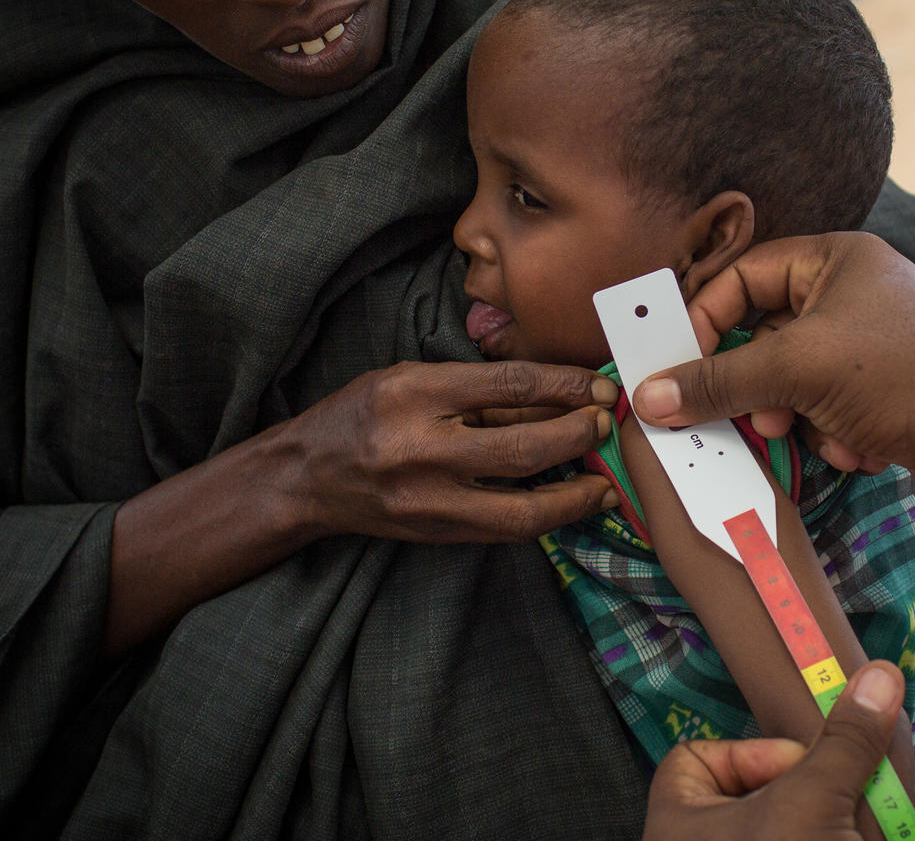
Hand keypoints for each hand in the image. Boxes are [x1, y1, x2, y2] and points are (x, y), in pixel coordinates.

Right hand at [276, 360, 619, 542]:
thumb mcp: (414, 380)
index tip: (602, 387)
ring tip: (607, 479)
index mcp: (416, 393)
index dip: (566, 386)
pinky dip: (548, 518)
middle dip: (579, 436)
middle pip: (523, 448)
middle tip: (608, 424)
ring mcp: (428, 499)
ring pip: (521, 508)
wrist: (306, 476)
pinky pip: (505, 530)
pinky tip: (576, 503)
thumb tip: (560, 396)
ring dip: (576, 494)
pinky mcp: (435, 533)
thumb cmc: (364, 414)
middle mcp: (421, 448)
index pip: (509, 385)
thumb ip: (481, 390)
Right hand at [629, 233, 914, 480]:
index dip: (706, 318)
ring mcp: (872, 339)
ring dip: (801, 416)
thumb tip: (649, 395)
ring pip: (795, 378)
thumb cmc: (897, 376)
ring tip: (821, 434)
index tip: (678, 362)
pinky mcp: (887, 385)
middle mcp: (855, 289)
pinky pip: (830, 404)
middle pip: (768, 334)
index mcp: (837, 259)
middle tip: (759, 416)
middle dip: (763, 385)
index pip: (745, 274)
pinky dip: (836, 432)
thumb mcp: (797, 371)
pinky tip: (862, 448)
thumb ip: (719, 380)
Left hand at [643, 662, 905, 840]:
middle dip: (801, 783)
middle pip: (749, 786)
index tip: (799, 761)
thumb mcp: (814, 803)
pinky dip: (831, 836)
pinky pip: (800, 840)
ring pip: (781, 819)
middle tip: (835, 791)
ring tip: (853, 817)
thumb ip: (845, 741)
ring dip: (823, 810)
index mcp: (679, 823)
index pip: (695, 756)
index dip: (751, 750)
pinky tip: (860, 835)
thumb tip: (880, 675)